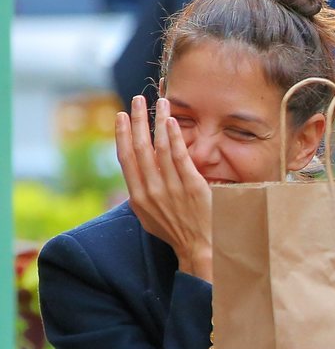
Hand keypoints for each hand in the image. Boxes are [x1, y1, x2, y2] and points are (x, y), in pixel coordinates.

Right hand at [115, 95, 213, 280]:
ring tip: (160, 102)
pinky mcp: (191, 186)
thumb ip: (142, 194)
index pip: (126, 158)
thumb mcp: (150, 216)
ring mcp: (171, 188)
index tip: (121, 116)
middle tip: (136, 100)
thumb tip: (137, 175)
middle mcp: (151, 190)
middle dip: (137, 120)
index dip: (122, 135)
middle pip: (140, 148)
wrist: (199, 248)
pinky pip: (180, 157)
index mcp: (138, 197)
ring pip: (160, 147)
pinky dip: (174, 137)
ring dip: (158, 121)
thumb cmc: (176, 232)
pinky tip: (171, 122)